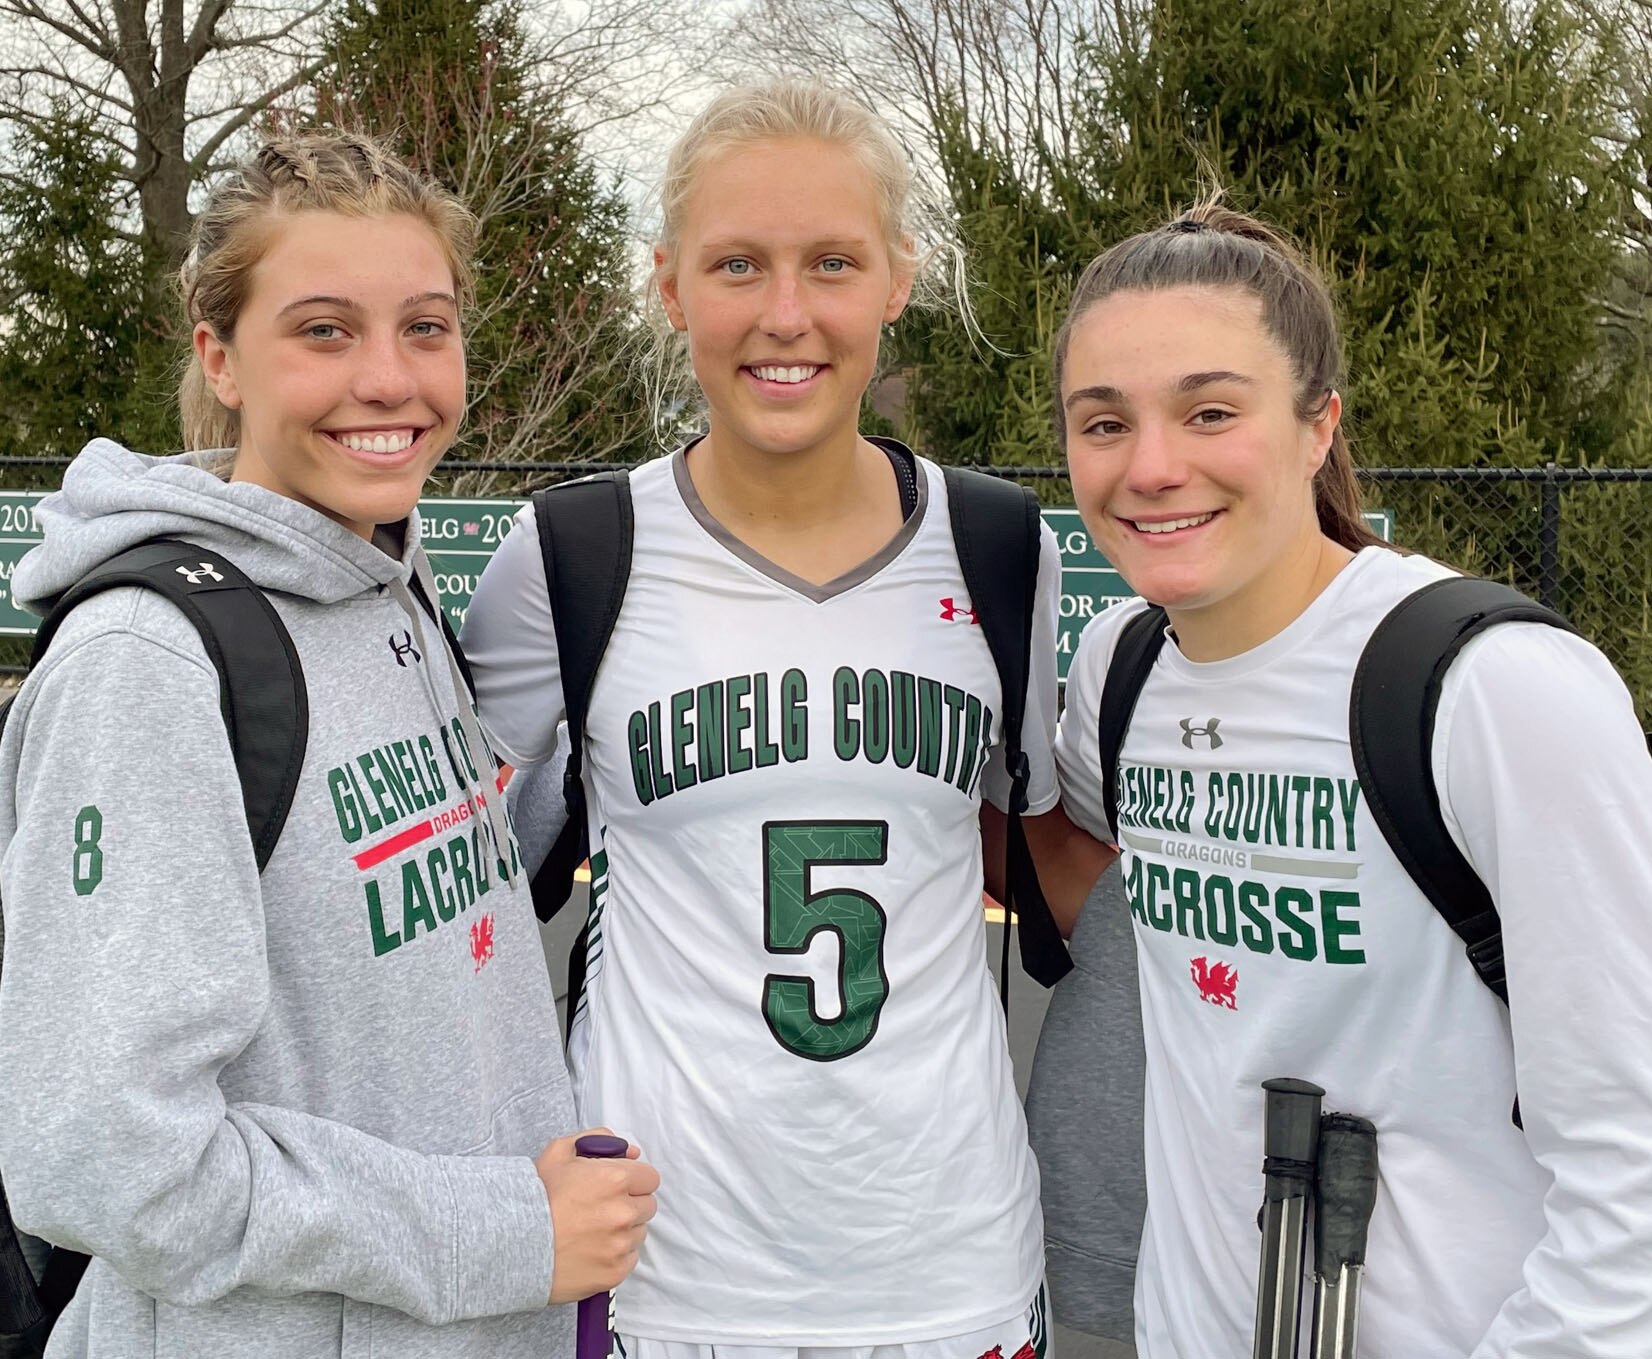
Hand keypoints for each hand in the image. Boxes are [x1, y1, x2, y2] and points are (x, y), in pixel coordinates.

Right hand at [536, 1127, 658, 1303]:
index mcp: (616, 1179)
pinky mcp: (614, 1273)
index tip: (618, 1187)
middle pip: (647, 1206)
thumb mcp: (560, 1152)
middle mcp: (623, 1212)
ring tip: (590, 1231)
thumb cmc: (534, 1197)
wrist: (510, 1244)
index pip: (650, 1178)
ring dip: (623, 1230)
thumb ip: (598, 1140)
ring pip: (638, 1233)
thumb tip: (630, 1152)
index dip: (634, 1180)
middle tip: (601, 1208)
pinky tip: (590, 1250)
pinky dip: (615, 1255)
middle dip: (630, 1204)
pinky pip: (629, 1260)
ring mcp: (620, 1245)